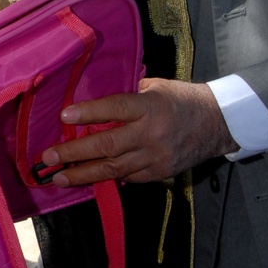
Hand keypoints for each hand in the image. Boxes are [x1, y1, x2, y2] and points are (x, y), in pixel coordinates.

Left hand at [40, 77, 235, 187]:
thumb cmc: (182, 99)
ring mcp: (155, 157)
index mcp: (150, 106)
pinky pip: (128, 177)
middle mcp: (151, 134)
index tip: (64, 116)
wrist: (219, 123)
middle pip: (107, 146)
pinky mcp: (159, 173)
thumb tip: (95, 105)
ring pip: (113, 169)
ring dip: (83, 174)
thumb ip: (128, 95)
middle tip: (48, 158)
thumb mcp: (157, 87)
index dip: (88, 113)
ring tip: (59, 177)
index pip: (115, 109)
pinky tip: (87, 180)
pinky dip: (107, 179)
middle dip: (74, 152)